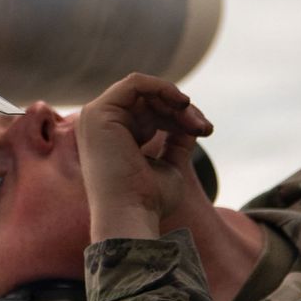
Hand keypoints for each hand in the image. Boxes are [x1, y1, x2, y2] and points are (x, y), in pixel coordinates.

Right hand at [76, 74, 212, 240]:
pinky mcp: (98, 112)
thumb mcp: (170, 164)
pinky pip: (135, 83)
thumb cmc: (148, 201)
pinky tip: (182, 104)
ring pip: (145, 91)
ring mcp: (96, 118)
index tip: (204, 132)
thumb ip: (176, 140)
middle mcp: (101, 127)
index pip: (149, 112)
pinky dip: (162, 87)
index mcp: (112, 139)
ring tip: (197, 125)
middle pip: (149, 100)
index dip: (179, 116)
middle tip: (204, 129)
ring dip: (177, 103)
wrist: (130, 216)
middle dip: (182, 109)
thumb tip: (190, 120)